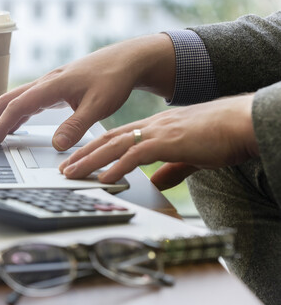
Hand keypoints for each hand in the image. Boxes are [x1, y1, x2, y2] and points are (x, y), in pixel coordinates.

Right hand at [0, 34, 175, 149]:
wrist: (124, 60)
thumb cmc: (113, 79)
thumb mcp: (99, 106)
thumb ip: (77, 126)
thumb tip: (56, 146)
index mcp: (51, 86)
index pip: (17, 107)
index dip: (1, 125)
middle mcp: (44, 84)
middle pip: (6, 100)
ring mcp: (47, 86)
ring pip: (14, 101)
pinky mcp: (53, 90)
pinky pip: (26, 103)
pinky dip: (14, 116)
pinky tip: (12, 127)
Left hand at [59, 95, 259, 189]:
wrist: (241, 122)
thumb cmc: (218, 136)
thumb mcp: (188, 155)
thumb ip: (171, 169)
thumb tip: (157, 182)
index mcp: (152, 129)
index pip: (114, 138)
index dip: (93, 149)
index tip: (77, 160)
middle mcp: (149, 128)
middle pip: (107, 140)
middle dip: (83, 155)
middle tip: (64, 168)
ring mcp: (157, 133)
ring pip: (114, 146)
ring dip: (90, 161)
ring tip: (71, 174)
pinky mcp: (168, 142)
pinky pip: (136, 155)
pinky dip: (117, 167)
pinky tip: (104, 178)